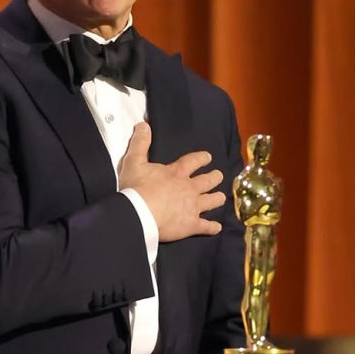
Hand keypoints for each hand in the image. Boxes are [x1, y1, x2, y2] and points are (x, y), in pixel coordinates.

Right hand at [118, 122, 225, 241]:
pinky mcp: (191, 225)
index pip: (194, 161)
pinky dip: (212, 227)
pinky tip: (217, 228)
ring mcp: (193, 207)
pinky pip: (206, 227)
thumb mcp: (134, 161)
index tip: (208, 157)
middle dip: (215, 177)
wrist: (139, 214)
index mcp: (177, 172)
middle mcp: (190, 188)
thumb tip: (144, 125)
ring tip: (220, 197)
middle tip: (218, 176)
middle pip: (208, 180)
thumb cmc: (136, 188)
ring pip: (212, 201)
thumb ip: (140, 143)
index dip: (202, 158)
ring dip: (217, 198)